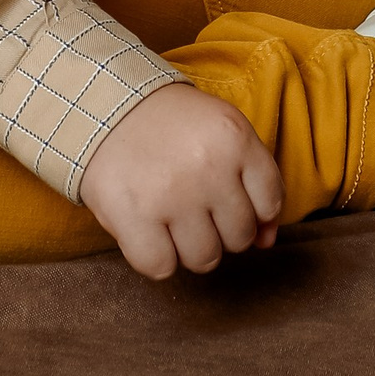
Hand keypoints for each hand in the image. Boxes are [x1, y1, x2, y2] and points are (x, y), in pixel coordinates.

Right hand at [82, 84, 283, 278]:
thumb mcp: (221, 133)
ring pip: (204, 259)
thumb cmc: (170, 126)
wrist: (104, 107)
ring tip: (169, 218)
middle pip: (239, 237)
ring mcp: (172, 194)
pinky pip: (162, 268)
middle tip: (192, 205)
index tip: (227, 202)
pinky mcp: (134, 216)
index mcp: (235, 138)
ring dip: (188, 247)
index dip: (253, 213)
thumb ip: (254, 181)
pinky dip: (154, 257)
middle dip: (218, 229)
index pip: (270, 204)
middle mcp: (208, 166)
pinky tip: (147, 230)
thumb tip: (267, 242)